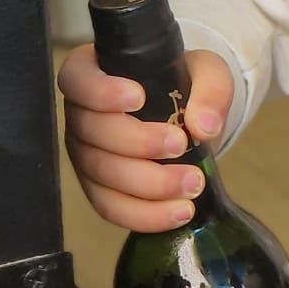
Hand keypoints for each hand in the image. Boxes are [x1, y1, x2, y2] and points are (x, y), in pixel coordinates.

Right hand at [58, 45, 235, 232]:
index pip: (76, 79)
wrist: (190, 119)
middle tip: (181, 144)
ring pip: (101, 175)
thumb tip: (204, 126)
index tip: (138, 97)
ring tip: (193, 182)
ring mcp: (86, 155)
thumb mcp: (208, 73)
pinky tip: (180, 211)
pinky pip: (112, 208)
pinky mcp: (100, 189)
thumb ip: (212, 89)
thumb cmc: (186, 86)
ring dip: (149, 184)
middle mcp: (81, 115)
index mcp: (94, 74)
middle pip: (91, 132)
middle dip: (138, 143)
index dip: (100, 91)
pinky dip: (146, 214)